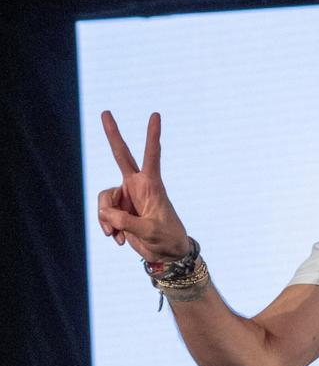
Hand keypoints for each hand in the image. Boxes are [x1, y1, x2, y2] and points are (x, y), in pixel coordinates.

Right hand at [97, 111, 189, 262]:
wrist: (166, 254)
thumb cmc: (167, 239)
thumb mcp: (149, 231)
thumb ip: (126, 221)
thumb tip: (105, 213)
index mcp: (152, 184)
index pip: (152, 155)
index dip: (152, 135)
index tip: (156, 115)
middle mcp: (137, 185)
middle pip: (121, 155)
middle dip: (113, 134)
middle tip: (105, 111)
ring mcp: (126, 197)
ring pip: (104, 199)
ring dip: (106, 219)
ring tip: (117, 236)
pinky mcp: (118, 210)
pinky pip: (104, 214)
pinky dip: (107, 227)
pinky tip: (118, 240)